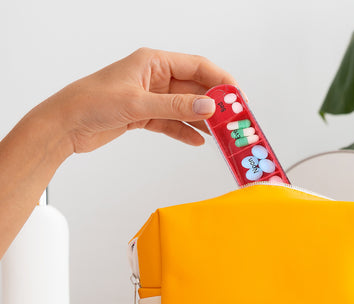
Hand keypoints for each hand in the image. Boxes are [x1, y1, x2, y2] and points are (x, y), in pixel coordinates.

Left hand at [35, 48, 236, 152]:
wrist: (65, 125)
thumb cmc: (91, 102)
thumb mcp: (137, 103)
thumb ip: (175, 107)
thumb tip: (208, 107)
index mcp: (154, 62)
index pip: (197, 66)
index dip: (221, 81)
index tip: (238, 97)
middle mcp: (155, 78)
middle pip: (194, 89)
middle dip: (214, 104)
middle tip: (233, 120)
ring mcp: (151, 97)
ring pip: (185, 108)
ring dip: (202, 121)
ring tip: (220, 134)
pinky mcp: (145, 115)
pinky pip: (172, 123)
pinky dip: (184, 132)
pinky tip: (197, 141)